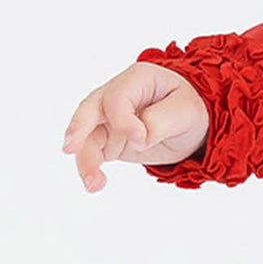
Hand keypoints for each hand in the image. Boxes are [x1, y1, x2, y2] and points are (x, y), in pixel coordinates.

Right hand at [61, 62, 209, 191]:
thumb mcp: (186, 111)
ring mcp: (108, 118)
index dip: (123, 119)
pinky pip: (92, 152)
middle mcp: (116, 95)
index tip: (141, 140)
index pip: (117, 96)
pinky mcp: (108, 139)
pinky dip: (91, 168)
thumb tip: (138, 139)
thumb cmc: (189, 108)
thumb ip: (161, 121)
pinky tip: (95, 184)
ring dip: (85, 160)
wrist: (192, 122)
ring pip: (87, 137)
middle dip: (78, 130)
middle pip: (89, 110)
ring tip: (93, 185)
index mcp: (137, 79)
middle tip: (70, 149)